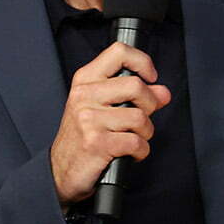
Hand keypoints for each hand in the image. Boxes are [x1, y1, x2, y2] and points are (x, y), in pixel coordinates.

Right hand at [50, 42, 171, 204]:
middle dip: (150, 105)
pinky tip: (130, 152)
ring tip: (132, 137)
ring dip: (145, 132)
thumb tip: (163, 92)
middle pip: (137, 86)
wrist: (60, 171)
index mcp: (86, 81)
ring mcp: (89, 119)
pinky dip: (141, 151)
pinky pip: (136, 142)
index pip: (119, 52)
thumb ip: (134, 96)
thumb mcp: (102, 108)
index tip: (150, 77)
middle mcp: (85, 96)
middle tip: (142, 117)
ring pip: (140, 117)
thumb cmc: (83, 137)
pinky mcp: (96, 143)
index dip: (142, 62)